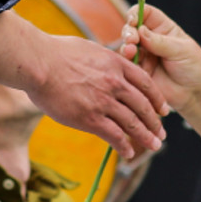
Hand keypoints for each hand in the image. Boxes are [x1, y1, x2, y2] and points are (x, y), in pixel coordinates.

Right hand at [0, 12, 165, 159]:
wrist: (37, 62)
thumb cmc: (55, 52)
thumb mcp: (89, 49)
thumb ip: (102, 61)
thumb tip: (104, 65)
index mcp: (116, 64)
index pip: (146, 83)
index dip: (157, 98)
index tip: (163, 109)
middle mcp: (115, 83)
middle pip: (143, 106)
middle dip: (154, 122)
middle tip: (161, 133)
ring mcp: (104, 101)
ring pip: (133, 123)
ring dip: (146, 137)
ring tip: (154, 146)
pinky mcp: (89, 118)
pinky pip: (114, 135)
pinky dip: (124, 146)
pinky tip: (128, 153)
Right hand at [119, 5, 200, 111]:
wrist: (194, 94)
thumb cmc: (194, 67)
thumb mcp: (181, 50)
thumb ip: (160, 42)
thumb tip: (140, 31)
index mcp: (163, 28)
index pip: (145, 13)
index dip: (136, 14)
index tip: (133, 21)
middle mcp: (150, 39)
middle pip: (131, 28)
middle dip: (129, 32)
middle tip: (132, 40)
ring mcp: (144, 54)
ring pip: (126, 46)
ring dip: (126, 47)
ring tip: (130, 52)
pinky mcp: (139, 70)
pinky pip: (127, 64)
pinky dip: (126, 63)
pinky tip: (131, 64)